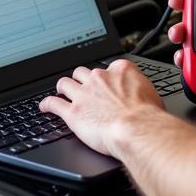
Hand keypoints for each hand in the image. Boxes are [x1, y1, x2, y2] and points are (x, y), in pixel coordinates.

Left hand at [40, 61, 163, 156]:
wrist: (136, 129)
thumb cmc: (147, 116)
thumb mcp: (151, 93)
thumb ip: (141, 90)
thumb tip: (144, 96)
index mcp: (119, 70)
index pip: (107, 67)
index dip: (104, 76)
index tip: (104, 82)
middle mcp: (99, 78)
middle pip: (82, 72)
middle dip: (80, 79)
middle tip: (81, 87)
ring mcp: (83, 94)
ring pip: (65, 83)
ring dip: (63, 88)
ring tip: (61, 92)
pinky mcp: (72, 112)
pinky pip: (53, 103)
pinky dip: (46, 104)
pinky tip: (44, 106)